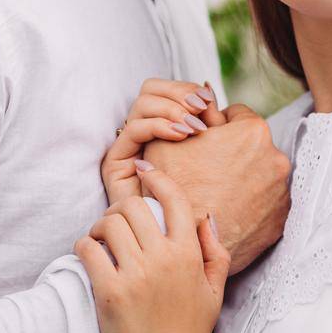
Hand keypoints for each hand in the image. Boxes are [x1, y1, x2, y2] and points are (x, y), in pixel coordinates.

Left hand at [74, 167, 230, 332]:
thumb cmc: (192, 331)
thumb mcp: (215, 289)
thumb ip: (215, 250)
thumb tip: (206, 217)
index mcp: (189, 254)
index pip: (173, 198)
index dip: (157, 178)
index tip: (144, 173)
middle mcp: (163, 259)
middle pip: (133, 206)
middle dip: (120, 207)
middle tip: (115, 221)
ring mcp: (135, 276)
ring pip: (109, 223)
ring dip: (100, 226)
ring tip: (101, 240)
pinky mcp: (110, 293)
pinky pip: (89, 250)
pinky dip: (84, 246)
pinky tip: (89, 255)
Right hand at [101, 77, 224, 202]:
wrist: (184, 243)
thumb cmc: (209, 203)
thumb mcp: (216, 156)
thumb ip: (212, 126)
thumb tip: (212, 94)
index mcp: (164, 127)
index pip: (166, 89)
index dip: (187, 88)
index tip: (209, 101)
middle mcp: (143, 134)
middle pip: (152, 88)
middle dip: (180, 93)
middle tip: (202, 108)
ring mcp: (129, 147)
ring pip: (143, 102)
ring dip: (172, 109)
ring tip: (194, 127)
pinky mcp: (115, 162)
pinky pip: (135, 129)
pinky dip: (159, 125)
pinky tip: (181, 136)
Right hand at [141, 104, 290, 274]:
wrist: (189, 245)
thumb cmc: (176, 189)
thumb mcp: (171, 139)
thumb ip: (192, 112)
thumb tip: (205, 96)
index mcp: (253, 131)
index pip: (236, 114)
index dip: (215, 127)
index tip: (202, 142)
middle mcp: (276, 157)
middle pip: (251, 144)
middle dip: (232, 152)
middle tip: (205, 171)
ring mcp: (281, 191)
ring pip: (259, 172)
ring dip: (243, 177)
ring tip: (215, 193)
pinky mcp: (280, 218)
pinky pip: (265, 201)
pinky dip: (250, 203)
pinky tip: (227, 210)